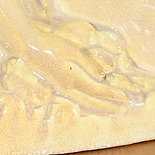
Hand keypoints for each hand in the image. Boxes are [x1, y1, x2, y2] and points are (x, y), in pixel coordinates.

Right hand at [21, 22, 135, 112]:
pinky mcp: (58, 85)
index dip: (112, 94)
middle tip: (122, 109)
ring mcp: (62, 88)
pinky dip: (89, 102)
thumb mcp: (73, 51)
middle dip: (108, 106)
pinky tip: (94, 102)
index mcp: (72, 79)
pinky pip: (77, 98)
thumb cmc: (52, 45)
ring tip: (112, 109)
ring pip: (84, 102)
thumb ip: (90, 64)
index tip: (124, 96)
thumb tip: (104, 76)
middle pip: (91, 102)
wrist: (29, 47)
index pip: (97, 90)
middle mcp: (67, 88)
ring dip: (99, 107)